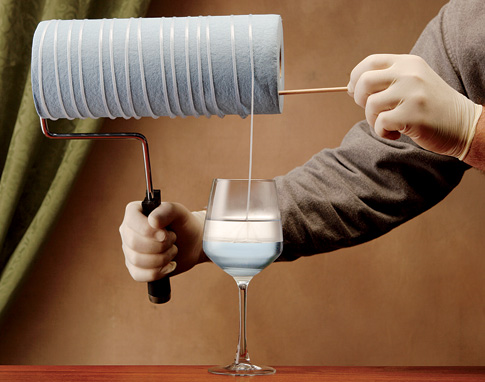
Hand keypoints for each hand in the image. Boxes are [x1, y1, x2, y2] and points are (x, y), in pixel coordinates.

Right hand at [119, 201, 206, 281]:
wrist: (192, 244)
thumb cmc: (184, 225)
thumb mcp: (180, 212)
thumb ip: (167, 211)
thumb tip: (152, 221)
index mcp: (134, 212)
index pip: (131, 220)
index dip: (148, 230)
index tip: (165, 234)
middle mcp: (127, 231)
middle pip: (134, 242)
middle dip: (160, 245)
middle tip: (174, 239)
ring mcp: (129, 250)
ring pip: (137, 260)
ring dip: (162, 258)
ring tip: (173, 250)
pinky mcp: (134, 268)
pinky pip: (139, 275)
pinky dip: (159, 272)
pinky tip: (169, 265)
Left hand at [347, 54, 482, 158]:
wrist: (462, 124)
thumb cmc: (429, 106)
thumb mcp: (411, 82)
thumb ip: (386, 80)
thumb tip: (351, 87)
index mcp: (407, 62)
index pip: (369, 62)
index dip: (355, 78)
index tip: (355, 92)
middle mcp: (409, 74)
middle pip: (364, 82)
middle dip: (359, 99)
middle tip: (372, 110)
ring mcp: (412, 93)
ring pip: (370, 105)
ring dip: (372, 120)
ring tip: (388, 124)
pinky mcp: (413, 114)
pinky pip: (380, 123)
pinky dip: (382, 132)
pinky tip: (396, 133)